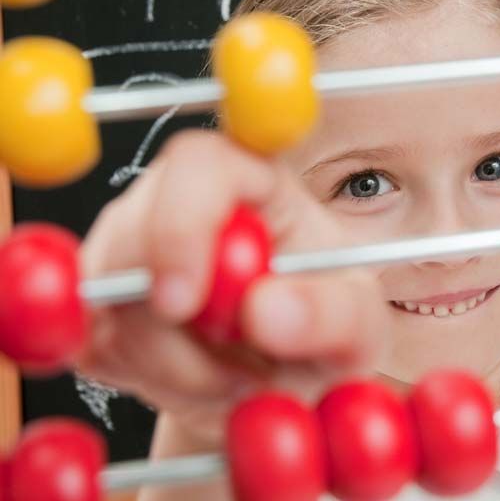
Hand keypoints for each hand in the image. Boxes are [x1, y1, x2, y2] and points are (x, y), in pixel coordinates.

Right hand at [76, 130, 387, 447]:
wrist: (287, 374)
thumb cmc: (325, 325)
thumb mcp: (358, 324)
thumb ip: (331, 313)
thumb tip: (263, 309)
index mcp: (257, 181)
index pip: (201, 164)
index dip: (181, 221)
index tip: (185, 303)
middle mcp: (185, 199)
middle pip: (135, 233)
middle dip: (176, 327)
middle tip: (243, 374)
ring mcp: (135, 245)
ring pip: (109, 298)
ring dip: (174, 365)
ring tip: (239, 376)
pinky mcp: (105, 297)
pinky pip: (97, 341)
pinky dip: (149, 380)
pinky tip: (200, 381)